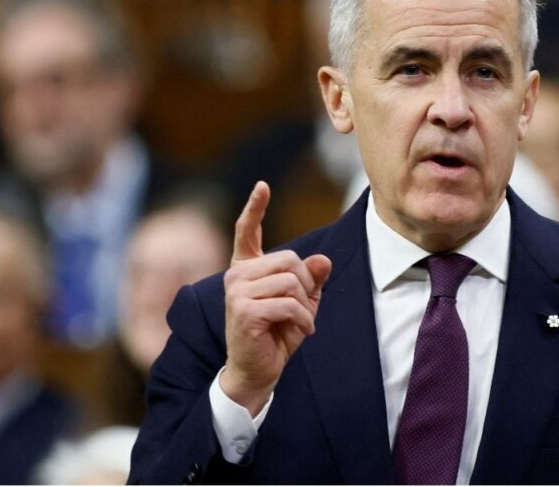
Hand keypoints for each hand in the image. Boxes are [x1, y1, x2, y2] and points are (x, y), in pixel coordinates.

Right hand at [220, 181, 331, 415]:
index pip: (246, 232)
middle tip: (304, 309)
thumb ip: (311, 280)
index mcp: (246, 270)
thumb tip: (323, 259)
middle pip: (289, 259)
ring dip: (306, 305)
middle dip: (306, 285)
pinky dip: (304, 318)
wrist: (257, 372)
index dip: (254, 208)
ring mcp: (236, 292)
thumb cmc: (277, 336)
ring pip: (291, 280)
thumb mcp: (301, 304)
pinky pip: (289, 302)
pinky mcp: (244, 310)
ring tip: (301, 322)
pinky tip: (301, 331)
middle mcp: (236, 276)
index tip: (262, 186)